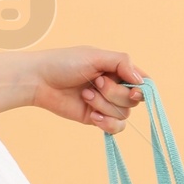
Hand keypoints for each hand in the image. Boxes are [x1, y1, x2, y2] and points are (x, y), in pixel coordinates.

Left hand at [29, 46, 148, 132]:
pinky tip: (92, 116)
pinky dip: (107, 123)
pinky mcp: (95, 118)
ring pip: (123, 114)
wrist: (39, 81)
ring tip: (85, 95)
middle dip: (115, 93)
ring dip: (104, 106)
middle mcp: (115, 87)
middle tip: (96, 83)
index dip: (142, 88)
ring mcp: (105, 104)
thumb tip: (142, 81)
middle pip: (134, 100)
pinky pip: (115, 128)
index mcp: (118, 69)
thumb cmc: (64, 63)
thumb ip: (122, 63)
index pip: (143, 82)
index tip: (133, 88)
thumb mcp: (96, 56)